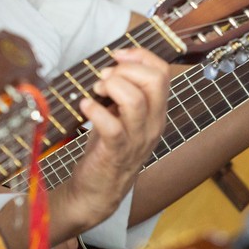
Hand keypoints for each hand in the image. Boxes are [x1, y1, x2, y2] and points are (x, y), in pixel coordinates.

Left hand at [58, 48, 170, 230]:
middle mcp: (153, 124)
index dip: (140, 56)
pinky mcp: (116, 152)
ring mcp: (137, 139)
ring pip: (135, 100)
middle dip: (125, 69)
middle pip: (154, 81)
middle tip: (104, 79)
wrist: (98, 191)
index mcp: (156, 112)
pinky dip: (95, 110)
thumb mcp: (122, 115)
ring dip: (111, 87)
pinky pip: (112, 126)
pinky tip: (85, 106)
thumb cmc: (108, 148)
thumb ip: (123, 91)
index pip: (163, 72)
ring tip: (96, 92)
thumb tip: (112, 63)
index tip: (116, 56)